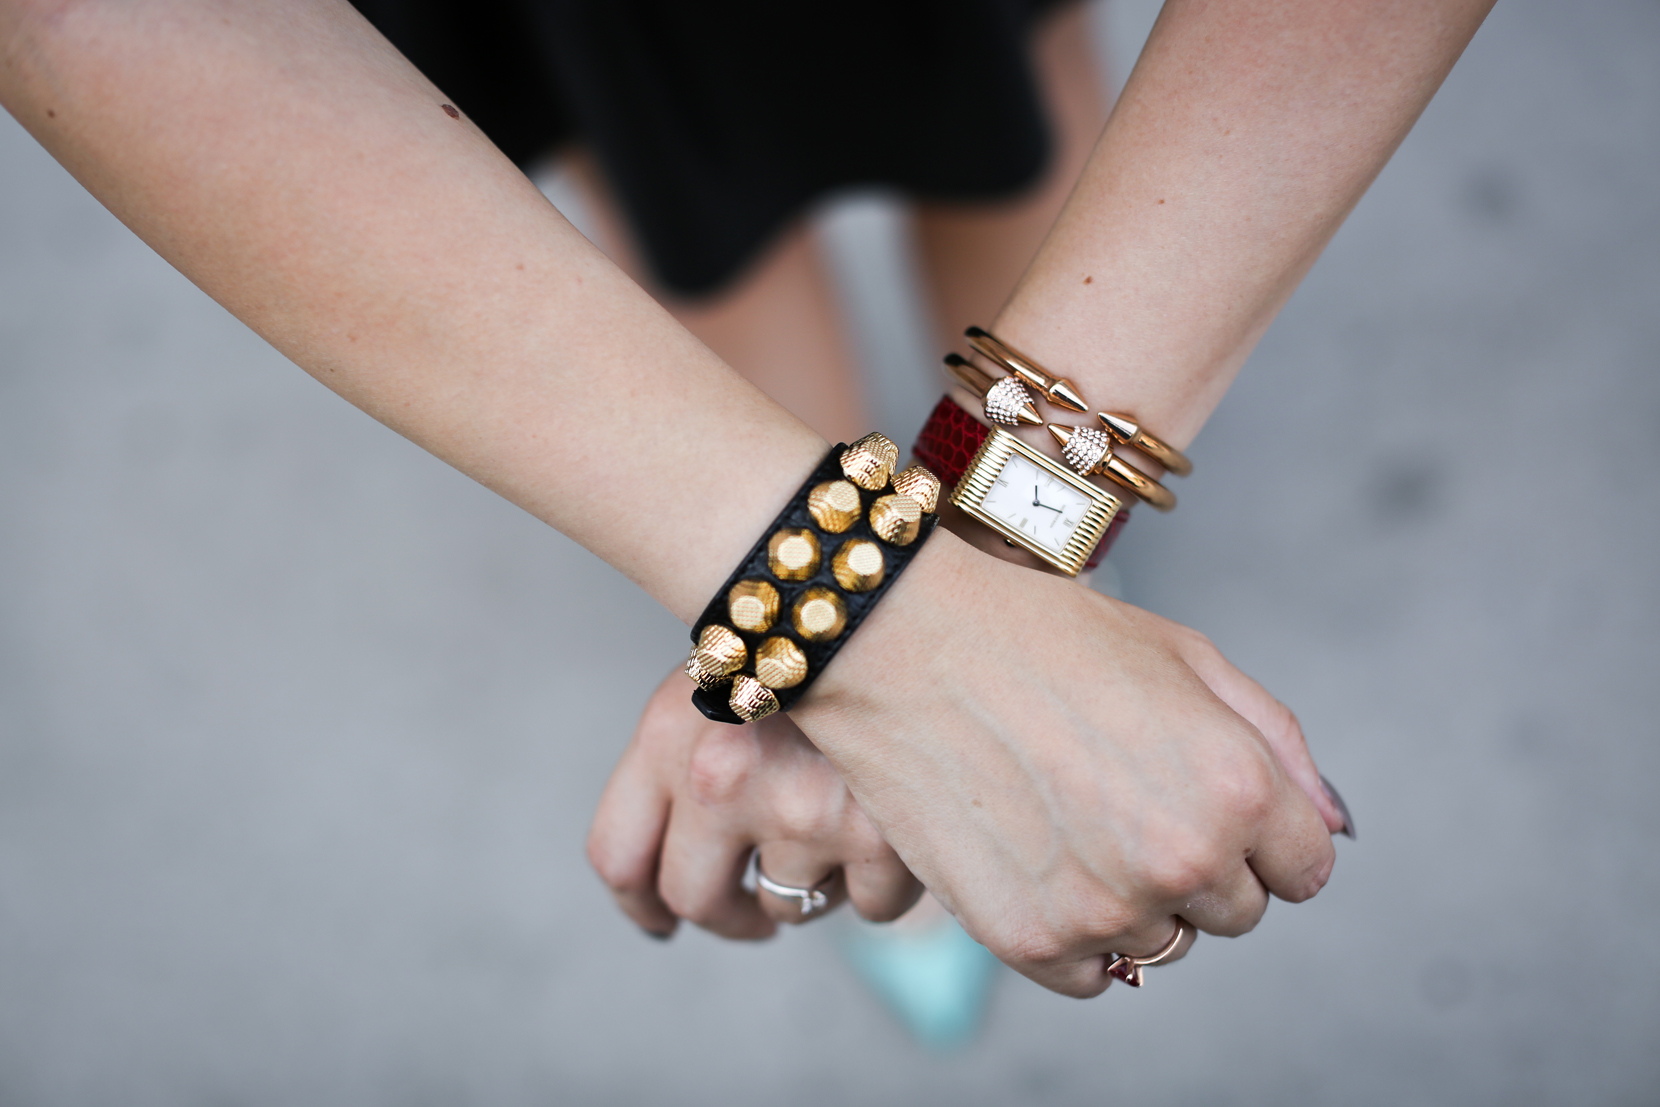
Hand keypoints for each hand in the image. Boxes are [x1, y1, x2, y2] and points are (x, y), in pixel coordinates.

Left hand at [588, 669, 923, 939]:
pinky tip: (897, 826)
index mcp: (669, 733)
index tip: (664, 920)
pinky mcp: (879, 837)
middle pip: (695, 899)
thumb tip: (672, 891)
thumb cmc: (816, 640)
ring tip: (848, 815)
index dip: (640, 904)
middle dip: (729, 917)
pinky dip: (884, 882)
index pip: (618, 855)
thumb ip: (686, 762)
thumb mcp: (727, 673)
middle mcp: (720, 777)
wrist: (905, 609)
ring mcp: (800, 810)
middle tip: (757, 913)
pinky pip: (871, 908)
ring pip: (791, 905)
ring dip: (817, 881)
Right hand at [790, 529, 1343, 996]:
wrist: (907, 645)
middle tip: (1121, 796)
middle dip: (1197, 864)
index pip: (1305, 871)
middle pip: (1237, 915)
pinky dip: (1074, 933)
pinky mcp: (1032, 941)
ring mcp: (1106, 908)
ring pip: (1163, 945)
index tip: (1201, 801)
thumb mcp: (1183, 654)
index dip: (1259, 833)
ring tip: (1072, 819)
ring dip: (1133, 898)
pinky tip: (1038, 859)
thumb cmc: (1042, 637)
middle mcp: (1184, 859)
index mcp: (1238, 786)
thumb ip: (1277, 742)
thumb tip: (1327, 826)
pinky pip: (1092, 976)